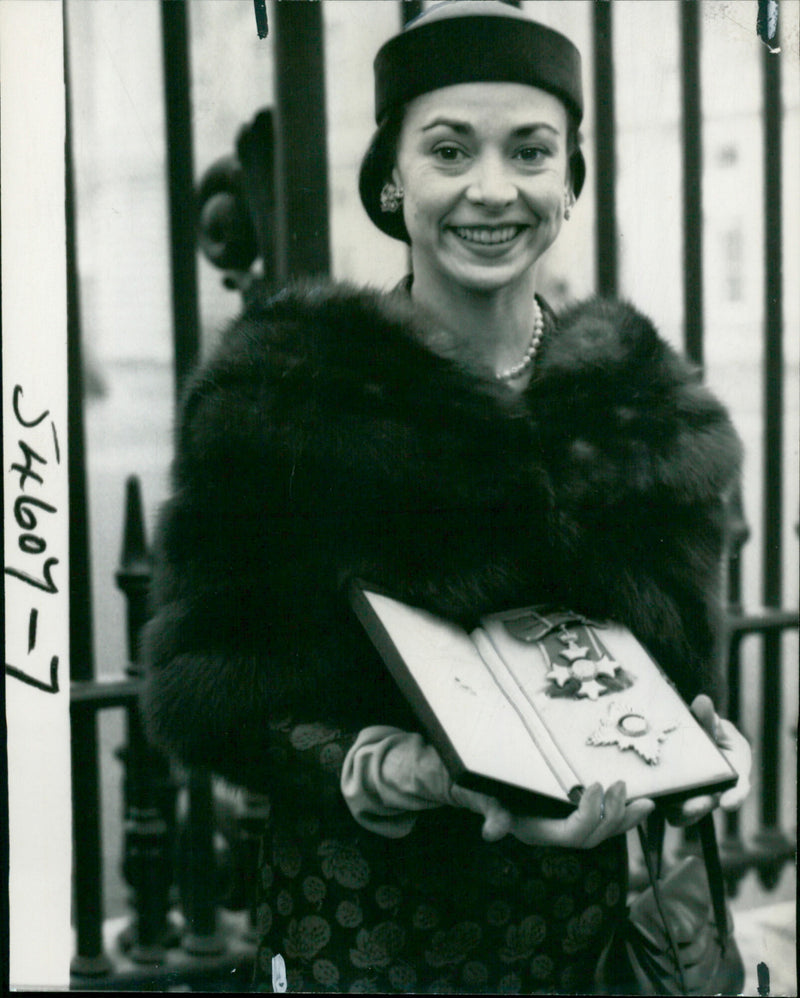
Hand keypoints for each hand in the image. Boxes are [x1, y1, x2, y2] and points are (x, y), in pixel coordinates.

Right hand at [447, 780, 653, 848]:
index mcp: (536, 831)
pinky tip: (641, 804)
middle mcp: (553, 833)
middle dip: (613, 816)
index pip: (573, 834)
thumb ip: (489, 810)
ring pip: (602, 833)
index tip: (595, 785)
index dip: (589, 815)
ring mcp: (562, 825)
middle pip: (593, 837)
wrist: (475, 786)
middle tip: (620, 786)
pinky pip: (602, 822)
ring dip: (625, 818)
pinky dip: (623, 815)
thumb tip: (492, 832)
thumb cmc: (479, 787)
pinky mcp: (569, 815)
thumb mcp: (481, 795)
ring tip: (643, 801)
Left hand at [666, 694, 751, 826]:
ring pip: (683, 813)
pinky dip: (655, 802)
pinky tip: (643, 794)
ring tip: (663, 801)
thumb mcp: (711, 723)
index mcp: (732, 773)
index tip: (728, 802)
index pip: (738, 790)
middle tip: (689, 805)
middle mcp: (712, 791)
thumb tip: (702, 702)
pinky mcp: (669, 798)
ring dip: (674, 809)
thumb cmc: (708, 732)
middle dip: (698, 807)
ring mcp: (690, 797)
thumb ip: (707, 717)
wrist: (689, 739)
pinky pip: (663, 807)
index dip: (735, 797)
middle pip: (706, 805)